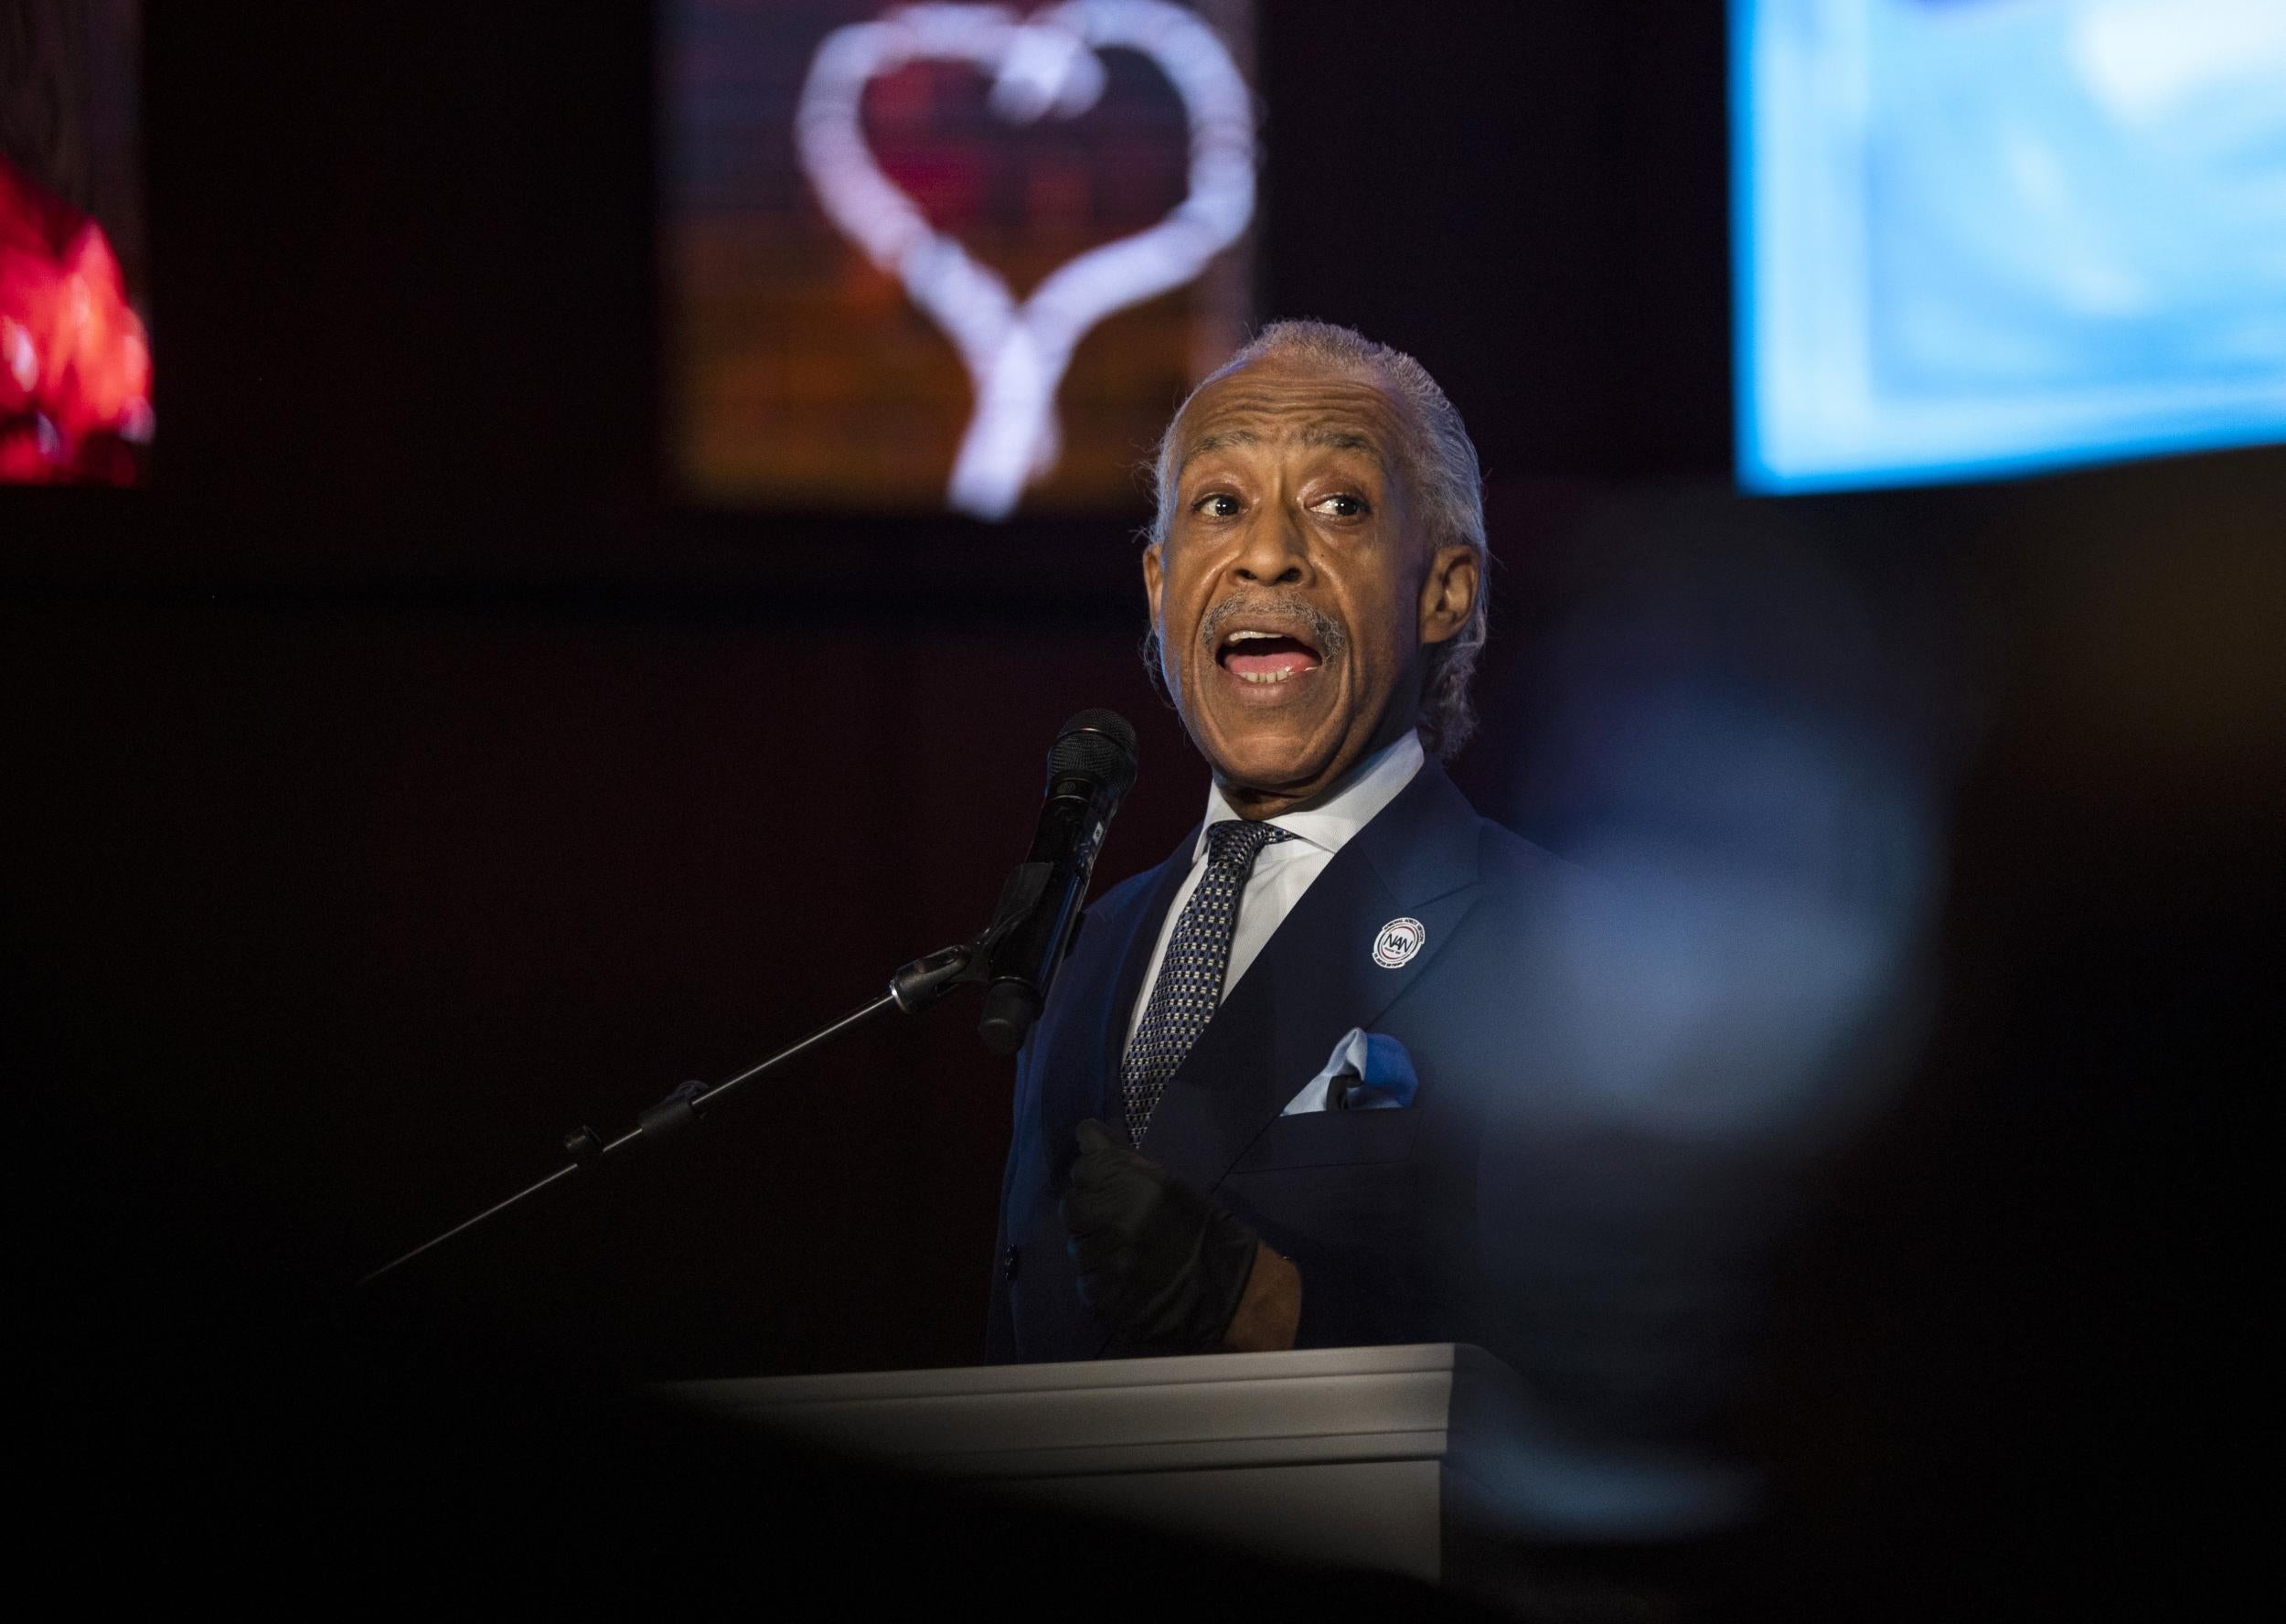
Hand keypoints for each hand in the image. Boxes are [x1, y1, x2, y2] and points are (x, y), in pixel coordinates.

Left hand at [1060, 1119, 1261, 1352]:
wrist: (1221, 1290)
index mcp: (1135, 1185)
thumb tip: (1088, 1132)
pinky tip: (1120, 1278)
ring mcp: (1106, 1260)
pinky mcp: (1102, 1295)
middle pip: (1071, 1204)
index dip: (1093, 1172)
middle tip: (1112, 1221)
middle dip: (1088, 1210)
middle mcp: (1115, 1219)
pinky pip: (1084, 1280)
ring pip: (1075, 1245)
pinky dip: (1098, 1279)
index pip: (1085, 1164)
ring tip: (1121, 1253)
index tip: (1104, 1181)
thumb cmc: (1199, 1229)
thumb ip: (1125, 1160)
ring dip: (1093, 1246)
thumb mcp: (1168, 1184)